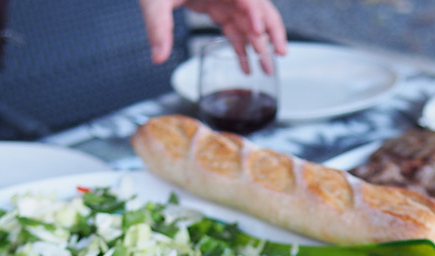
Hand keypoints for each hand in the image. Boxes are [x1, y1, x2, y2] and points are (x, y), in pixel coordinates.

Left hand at [138, 0, 286, 71]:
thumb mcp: (155, 1)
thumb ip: (158, 27)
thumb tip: (158, 57)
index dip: (254, 13)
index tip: (259, 31)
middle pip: (259, 8)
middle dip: (271, 32)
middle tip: (279, 54)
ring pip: (250, 22)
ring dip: (260, 46)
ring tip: (267, 69)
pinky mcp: (218, 7)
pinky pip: (236, 28)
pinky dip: (241, 47)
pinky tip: (247, 66)